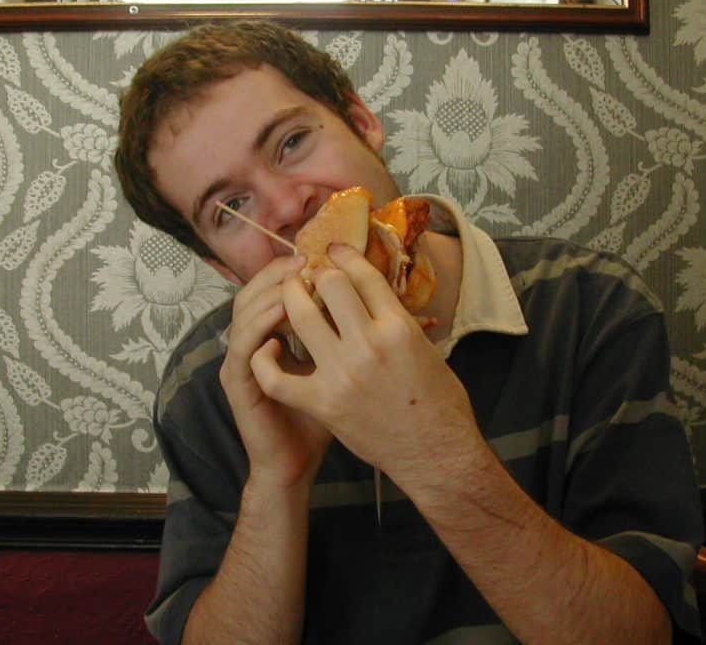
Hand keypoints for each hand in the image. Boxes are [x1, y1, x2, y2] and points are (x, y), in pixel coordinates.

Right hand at [219, 254, 331, 488]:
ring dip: (269, 294)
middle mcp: (253, 341)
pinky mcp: (236, 383)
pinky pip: (242, 348)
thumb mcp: (338, 366)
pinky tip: (280, 321)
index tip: (322, 254)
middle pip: (256, 290)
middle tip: (304, 260)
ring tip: (294, 281)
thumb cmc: (322, 416)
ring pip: (244, 312)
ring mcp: (241, 360)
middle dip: (280, 273)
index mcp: (274, 333)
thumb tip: (379, 298)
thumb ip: (346, 333)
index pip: (276, 287)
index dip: (294, 268)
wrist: (295, 463)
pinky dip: (258, 330)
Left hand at [250, 245, 480, 485]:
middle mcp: (369, 343)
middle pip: (329, 284)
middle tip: (309, 275)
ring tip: (288, 297)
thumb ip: (399, 319)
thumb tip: (376, 294)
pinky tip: (268, 348)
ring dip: (290, 299)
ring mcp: (342, 373)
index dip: (344, 256)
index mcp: (398, 326)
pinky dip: (265, 360)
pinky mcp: (322, 403)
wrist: (437, 455)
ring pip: (300, 316)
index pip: (363, 274)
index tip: (334, 251)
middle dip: (316, 274)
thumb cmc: (441, 402)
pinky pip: (277, 376)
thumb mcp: (427, 349)